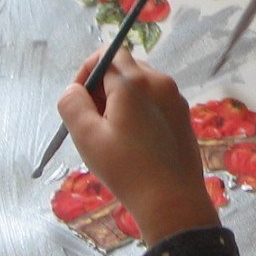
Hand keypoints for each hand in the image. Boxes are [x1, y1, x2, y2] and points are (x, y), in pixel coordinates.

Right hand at [57, 48, 216, 246]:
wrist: (172, 201)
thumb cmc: (127, 170)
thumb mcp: (87, 137)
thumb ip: (72, 104)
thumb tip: (74, 89)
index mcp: (134, 83)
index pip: (106, 54)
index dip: (86, 72)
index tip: (80, 101)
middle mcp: (159, 82)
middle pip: (124, 67)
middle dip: (103, 86)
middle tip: (94, 121)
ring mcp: (175, 97)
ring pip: (139, 84)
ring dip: (121, 99)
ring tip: (114, 135)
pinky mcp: (183, 114)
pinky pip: (154, 100)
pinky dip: (139, 110)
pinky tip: (134, 142)